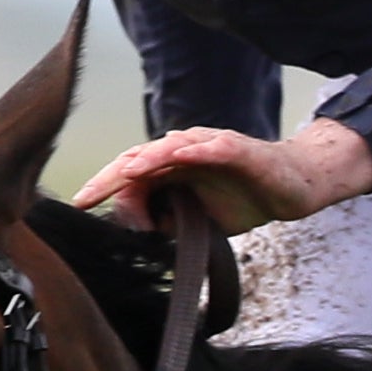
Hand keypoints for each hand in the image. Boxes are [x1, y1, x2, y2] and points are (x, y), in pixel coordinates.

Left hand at [71, 118, 371, 234]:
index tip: (80, 205)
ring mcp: (211, 147)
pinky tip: (179, 154)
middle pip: (141, 157)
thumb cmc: (243, 199)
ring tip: (127, 173)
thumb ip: (164, 219)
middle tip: (88, 197)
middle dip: (113, 176)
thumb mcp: (196, 220)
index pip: (130, 174)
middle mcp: (185, 151)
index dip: (104, 187)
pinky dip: (197, 149)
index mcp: (172, 167)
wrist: (291, 189)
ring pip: (172, 147)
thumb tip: (133, 223)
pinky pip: (215, 147)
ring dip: (148, 158)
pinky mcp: (240, 150)